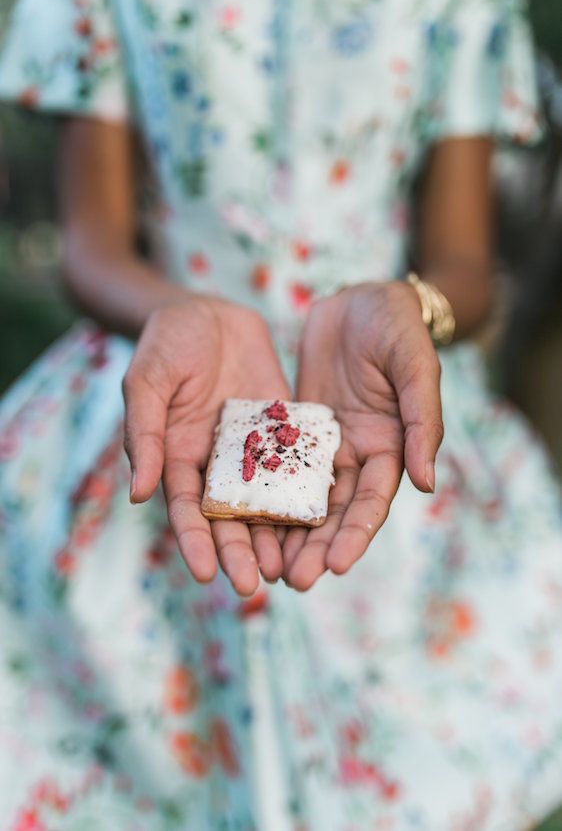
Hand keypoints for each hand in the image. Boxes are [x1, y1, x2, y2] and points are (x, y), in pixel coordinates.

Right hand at [123, 295, 290, 595]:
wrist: (209, 311)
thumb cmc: (166, 343)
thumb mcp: (147, 382)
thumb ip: (145, 434)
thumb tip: (139, 493)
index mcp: (178, 458)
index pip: (185, 510)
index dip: (194, 542)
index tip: (205, 574)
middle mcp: (217, 464)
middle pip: (228, 517)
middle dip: (240, 552)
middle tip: (255, 586)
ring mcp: (252, 451)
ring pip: (266, 501)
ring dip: (275, 535)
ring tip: (290, 569)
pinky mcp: (284, 432)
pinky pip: (297, 465)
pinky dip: (307, 492)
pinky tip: (324, 517)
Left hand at [283, 281, 443, 589]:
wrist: (359, 297)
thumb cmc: (396, 328)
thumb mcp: (415, 368)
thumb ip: (421, 423)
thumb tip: (425, 484)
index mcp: (390, 447)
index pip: (372, 503)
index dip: (355, 535)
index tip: (335, 566)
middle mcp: (356, 454)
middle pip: (335, 512)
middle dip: (316, 548)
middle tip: (292, 581)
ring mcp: (323, 443)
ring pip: (303, 497)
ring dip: (289, 533)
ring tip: (267, 568)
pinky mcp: (293, 427)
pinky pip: (276, 464)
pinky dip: (264, 491)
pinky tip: (245, 517)